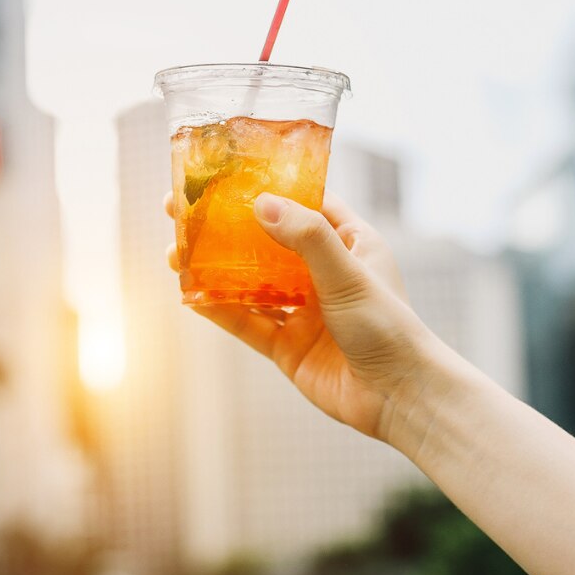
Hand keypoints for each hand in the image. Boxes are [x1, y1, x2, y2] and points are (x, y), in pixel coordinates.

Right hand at [166, 191, 442, 439]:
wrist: (400, 399)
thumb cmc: (389, 328)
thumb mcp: (348, 274)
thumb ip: (307, 238)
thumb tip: (261, 203)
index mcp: (349, 243)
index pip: (303, 203)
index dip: (265, 187)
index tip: (223, 176)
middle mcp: (324, 273)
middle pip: (265, 240)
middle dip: (225, 228)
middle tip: (180, 211)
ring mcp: (304, 311)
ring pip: (250, 282)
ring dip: (214, 268)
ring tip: (174, 253)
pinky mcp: (289, 346)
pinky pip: (247, 322)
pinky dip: (218, 309)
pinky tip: (189, 295)